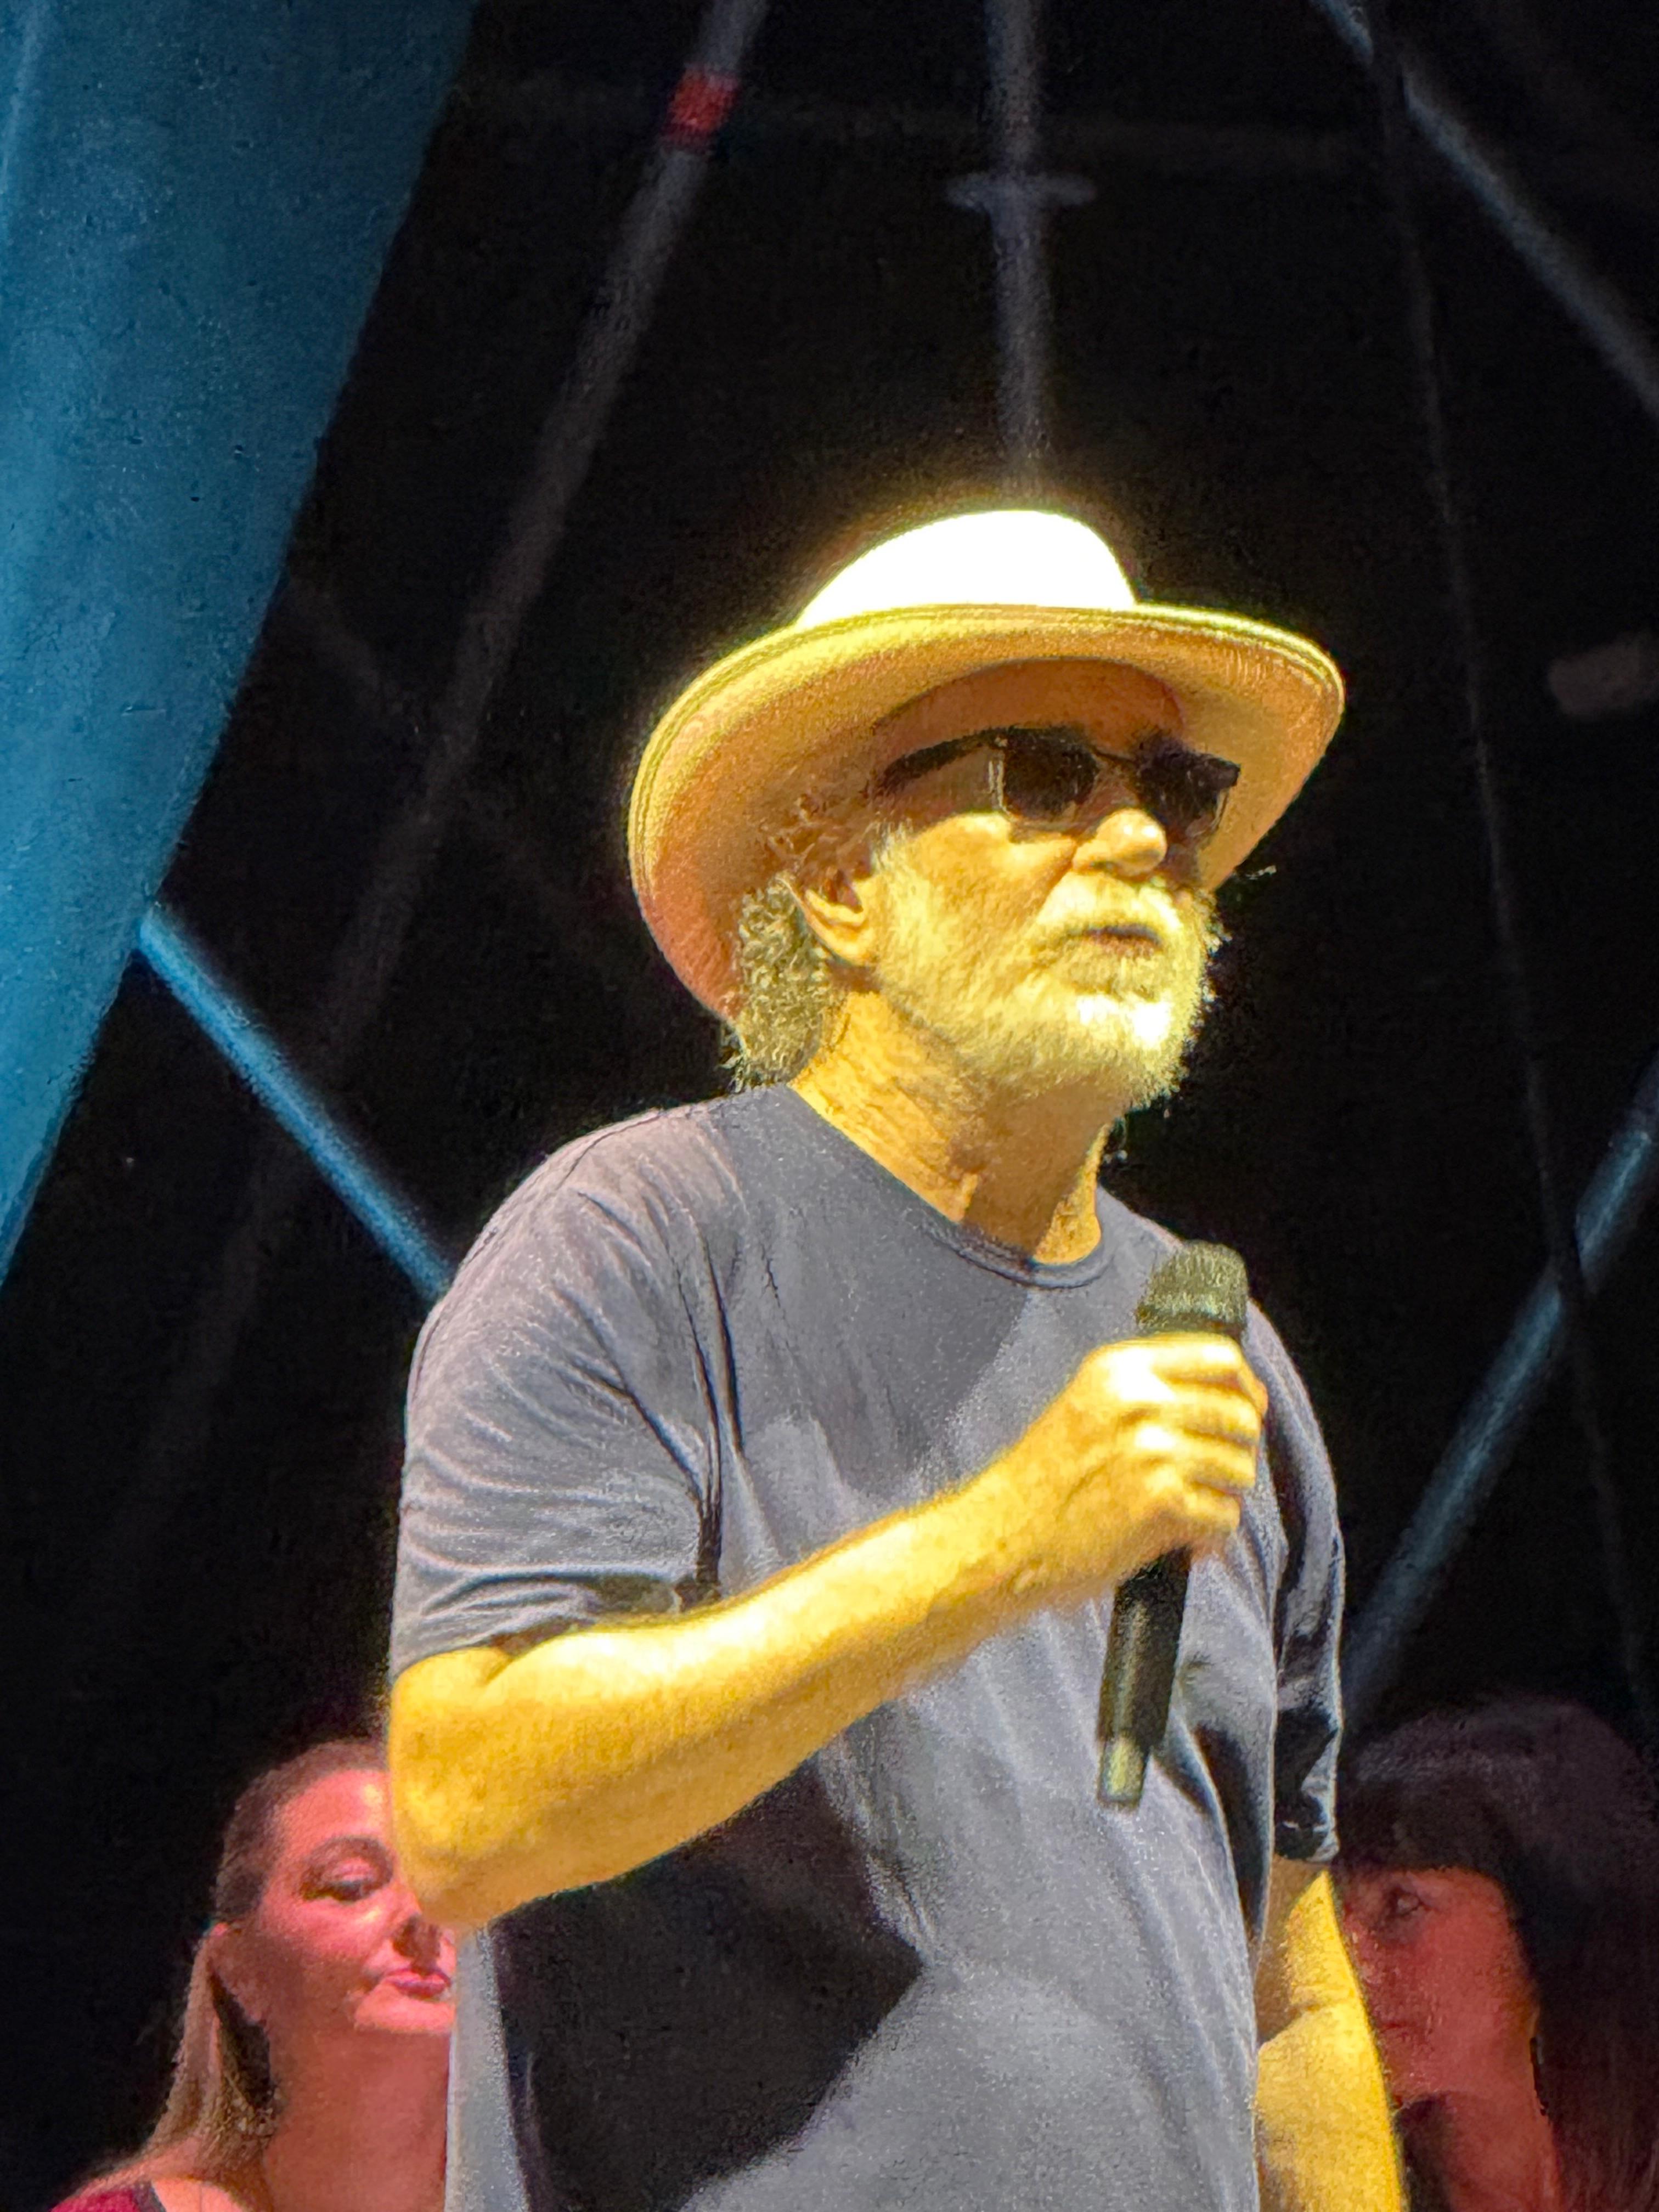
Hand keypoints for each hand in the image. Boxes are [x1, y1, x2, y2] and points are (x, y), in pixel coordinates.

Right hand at [960, 1334, 1266, 1613]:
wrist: (1002, 1538)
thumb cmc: (1045, 1481)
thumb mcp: (1089, 1406)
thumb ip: (1150, 1389)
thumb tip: (1243, 1396)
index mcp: (1120, 1368)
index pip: (1221, 1357)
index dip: (1246, 1389)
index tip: (1248, 1413)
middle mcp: (1138, 1401)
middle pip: (1241, 1416)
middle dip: (1238, 1453)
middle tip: (1215, 1479)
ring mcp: (1151, 1451)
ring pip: (1239, 1469)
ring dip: (1224, 1497)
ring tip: (1192, 1512)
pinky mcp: (1159, 1503)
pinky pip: (1224, 1518)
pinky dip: (1210, 1538)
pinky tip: (1184, 1544)